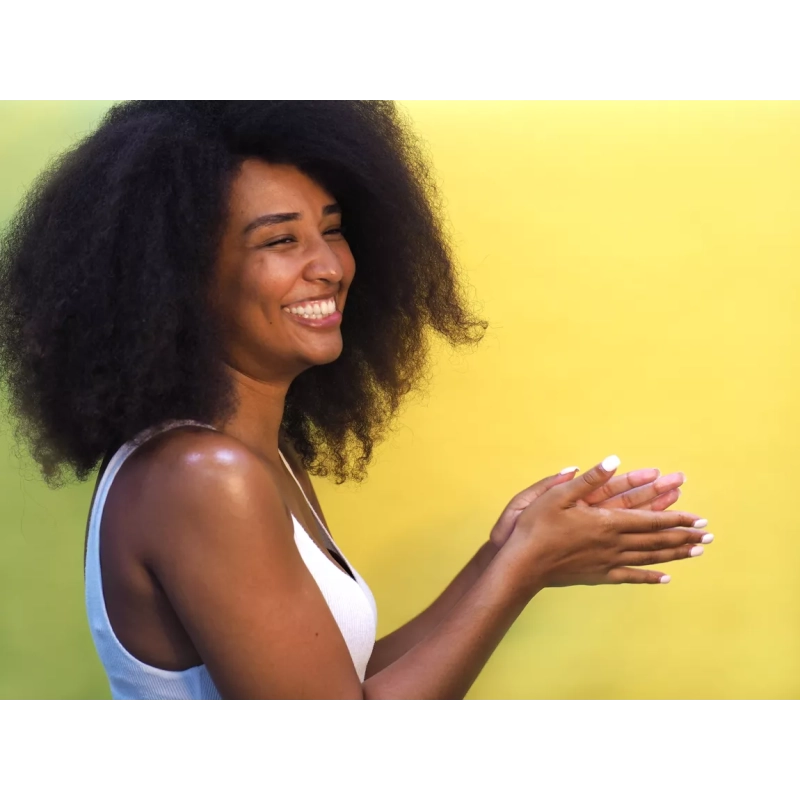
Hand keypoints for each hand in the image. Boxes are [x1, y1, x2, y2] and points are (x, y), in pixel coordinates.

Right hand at [497, 456, 710, 588]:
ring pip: (649, 558)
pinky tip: (665, 578)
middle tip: (707, 535)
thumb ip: (588, 479)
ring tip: (696, 552)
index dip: (676, 518)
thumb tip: (613, 461)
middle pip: (656, 540)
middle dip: (683, 535)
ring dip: (675, 554)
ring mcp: (607, 562)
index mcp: (606, 522)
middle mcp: (613, 543)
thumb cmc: (536, 527)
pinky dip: (650, 577)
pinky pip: (630, 577)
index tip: (698, 518)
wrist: (523, 564)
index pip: (650, 519)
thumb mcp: (557, 495)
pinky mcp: (598, 576)